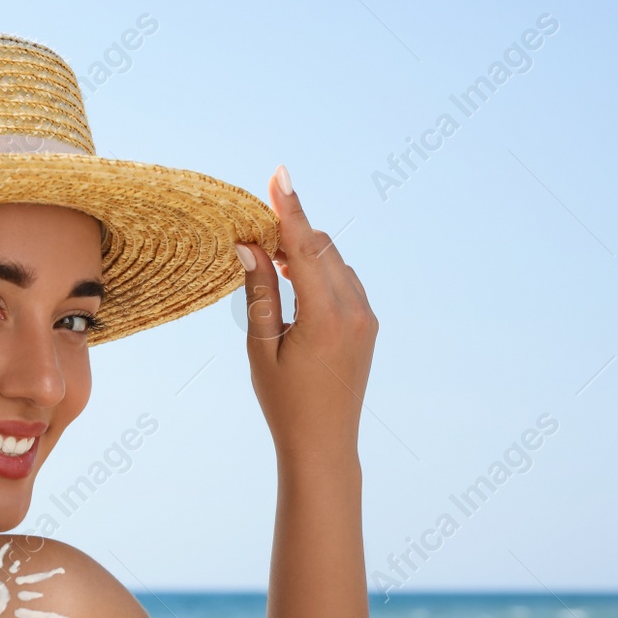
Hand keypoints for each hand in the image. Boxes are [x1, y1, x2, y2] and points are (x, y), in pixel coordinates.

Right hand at [237, 166, 377, 465]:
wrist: (324, 444)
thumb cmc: (284, 402)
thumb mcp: (261, 347)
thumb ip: (259, 292)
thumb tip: (249, 245)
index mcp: (325, 316)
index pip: (304, 247)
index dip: (289, 207)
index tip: (279, 174)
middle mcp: (354, 310)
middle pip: (320, 247)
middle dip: (290, 230)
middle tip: (254, 229)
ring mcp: (366, 316)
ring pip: (334, 262)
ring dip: (304, 252)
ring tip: (269, 260)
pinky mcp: (369, 324)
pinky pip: (344, 280)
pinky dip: (319, 270)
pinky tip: (294, 280)